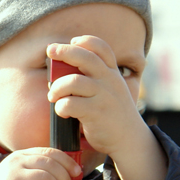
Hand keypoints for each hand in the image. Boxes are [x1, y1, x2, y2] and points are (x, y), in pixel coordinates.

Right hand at [0, 147, 79, 179]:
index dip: (68, 162)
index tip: (76, 174)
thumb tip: (69, 175)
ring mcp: (10, 176)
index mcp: (20, 156)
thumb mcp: (24, 178)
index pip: (50, 152)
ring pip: (45, 178)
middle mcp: (15, 162)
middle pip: (50, 164)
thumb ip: (41, 173)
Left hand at [46, 36, 145, 157]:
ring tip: (53, 96)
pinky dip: (60, 107)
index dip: (85, 41)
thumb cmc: (112, 112)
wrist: (129, 139)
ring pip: (72, 81)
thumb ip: (95, 77)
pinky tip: (62, 112)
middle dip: (64, 51)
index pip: (101, 48)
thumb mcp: (111, 89)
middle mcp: (109, 80)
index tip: (72, 41)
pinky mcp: (96, 113)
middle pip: (84, 57)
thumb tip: (63, 67)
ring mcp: (104, 96)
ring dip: (57, 88)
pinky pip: (70, 104)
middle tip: (50, 51)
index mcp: (112, 72)